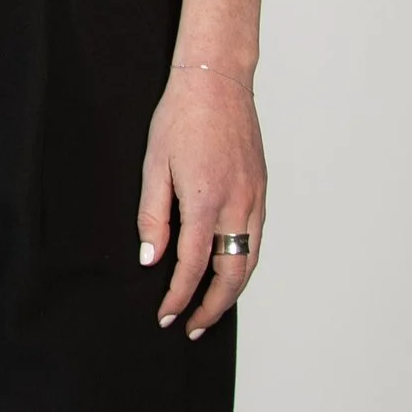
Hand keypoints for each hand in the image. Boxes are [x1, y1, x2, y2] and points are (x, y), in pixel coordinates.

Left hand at [139, 63, 266, 337]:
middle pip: (231, 275)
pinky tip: (228, 269)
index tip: (167, 315)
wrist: (217, 84)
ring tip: (211, 308)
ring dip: (232, 290)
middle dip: (213, 307)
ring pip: (249, 260)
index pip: (192, 265)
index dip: (179, 296)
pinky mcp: (261, 191)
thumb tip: (150, 257)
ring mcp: (254, 200)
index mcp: (204, 201)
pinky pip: (256, 239)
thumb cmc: (180, 119)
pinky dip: (244, 262)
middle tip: (194, 327)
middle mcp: (237, 206)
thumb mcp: (153, 164)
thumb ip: (152, 214)